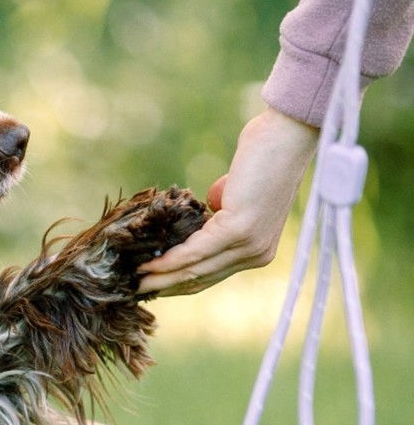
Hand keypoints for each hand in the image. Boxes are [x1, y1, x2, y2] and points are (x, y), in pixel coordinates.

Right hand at [137, 107, 318, 295]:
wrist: (289, 135)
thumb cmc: (265, 156)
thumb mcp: (239, 193)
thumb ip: (223, 210)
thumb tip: (206, 212)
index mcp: (257, 250)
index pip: (211, 274)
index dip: (179, 281)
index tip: (151, 283)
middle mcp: (256, 255)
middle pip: (201, 278)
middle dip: (166, 286)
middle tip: (135, 289)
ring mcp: (249, 245)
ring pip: (195, 269)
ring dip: (161, 277)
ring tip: (135, 279)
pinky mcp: (238, 230)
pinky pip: (196, 251)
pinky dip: (170, 259)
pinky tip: (150, 263)